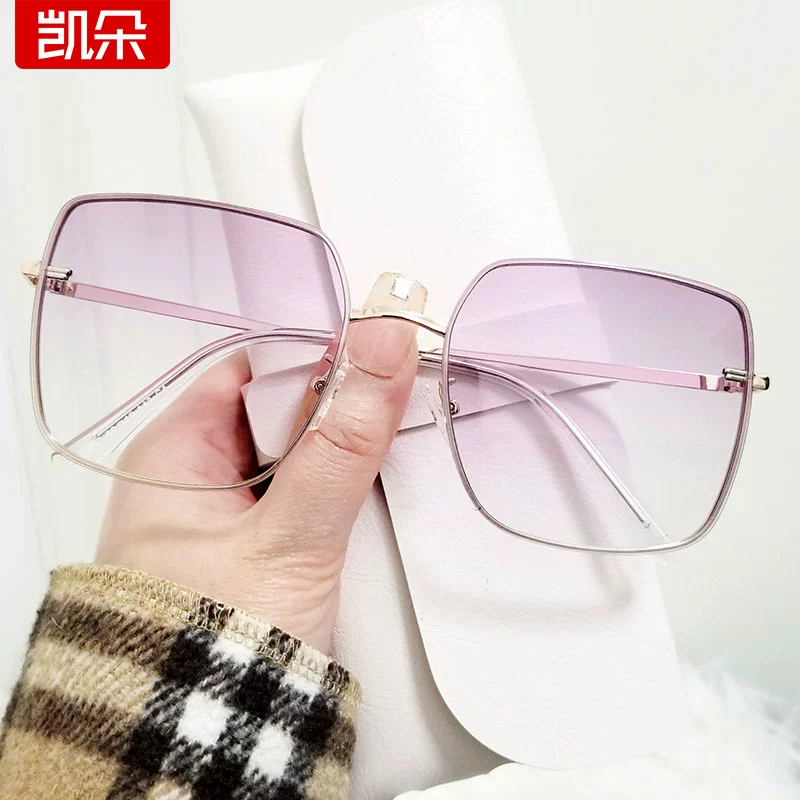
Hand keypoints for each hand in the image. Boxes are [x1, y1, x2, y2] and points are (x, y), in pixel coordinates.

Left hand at [96, 290, 419, 652]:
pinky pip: (304, 497)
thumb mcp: (290, 536)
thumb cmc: (215, 647)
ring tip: (388, 459)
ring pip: (298, 455)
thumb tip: (382, 345)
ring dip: (343, 457)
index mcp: (175, 452)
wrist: (206, 752)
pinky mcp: (255, 549)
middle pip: (281, 411)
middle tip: (394, 415)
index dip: (318, 359)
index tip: (380, 360)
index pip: (254, 370)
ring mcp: (226, 515)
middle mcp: (196, 477)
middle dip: (339, 412)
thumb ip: (342, 442)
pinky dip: (338, 495)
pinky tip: (369, 500)